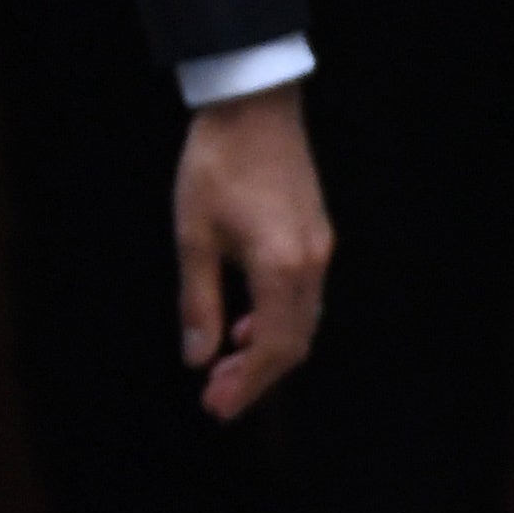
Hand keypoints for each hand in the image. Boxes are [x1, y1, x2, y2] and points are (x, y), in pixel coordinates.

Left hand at [173, 82, 333, 419]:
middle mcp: (312, 265)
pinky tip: (245, 323)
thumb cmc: (216, 164)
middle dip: (257, 376)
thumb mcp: (193, 235)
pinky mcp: (316, 235)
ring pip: (300, 321)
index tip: (217, 407)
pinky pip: (302, 296)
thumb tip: (198, 358)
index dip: (246, 384)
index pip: (272, 348)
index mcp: (282, 268)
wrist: (252, 105)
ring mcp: (320, 249)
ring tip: (227, 368)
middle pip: (293, 342)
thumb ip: (198, 301)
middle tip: (218, 399)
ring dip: (266, 349)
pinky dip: (276, 319)